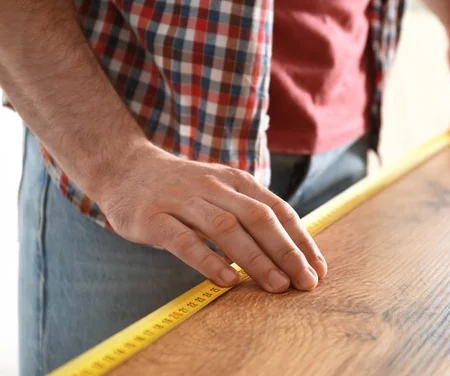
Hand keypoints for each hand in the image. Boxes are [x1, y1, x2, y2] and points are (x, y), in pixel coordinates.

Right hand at [96, 143, 326, 292]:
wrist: (126, 167)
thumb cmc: (182, 188)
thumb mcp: (221, 189)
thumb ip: (248, 211)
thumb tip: (288, 248)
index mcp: (236, 181)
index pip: (278, 210)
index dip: (301, 240)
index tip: (318, 267)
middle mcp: (214, 187)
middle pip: (259, 218)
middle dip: (287, 252)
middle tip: (306, 282)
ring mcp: (183, 201)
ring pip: (226, 229)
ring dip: (255, 259)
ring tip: (277, 286)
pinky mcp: (154, 218)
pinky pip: (184, 241)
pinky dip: (208, 261)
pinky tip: (226, 281)